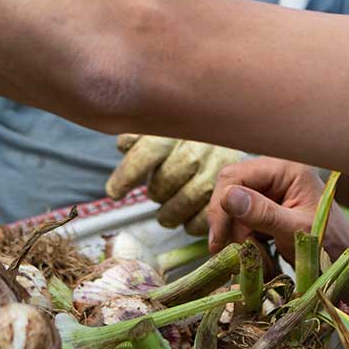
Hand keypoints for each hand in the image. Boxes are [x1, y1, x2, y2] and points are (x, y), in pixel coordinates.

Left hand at [105, 134, 243, 235]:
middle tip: (156, 195)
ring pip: (189, 197)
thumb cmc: (187, 134)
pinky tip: (187, 221)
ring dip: (172, 213)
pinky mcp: (233, 187)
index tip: (115, 193)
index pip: (149, 151)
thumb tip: (124, 145)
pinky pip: (210, 213)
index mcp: (179, 127)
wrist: (231, 127)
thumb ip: (139, 134)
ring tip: (166, 215)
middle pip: (168, 178)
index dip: (128, 175)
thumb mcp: (162, 125)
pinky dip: (194, 223)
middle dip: (157, 192)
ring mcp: (219, 165)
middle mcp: (201, 144)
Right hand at [207, 156, 348, 263]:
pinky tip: (256, 253)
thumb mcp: (296, 232)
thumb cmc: (331, 247)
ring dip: (236, 233)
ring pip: (234, 204)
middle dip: (228, 221)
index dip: (222, 206)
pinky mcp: (270, 205)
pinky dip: (243, 237)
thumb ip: (263, 213)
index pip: (236, 176)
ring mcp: (273, 188)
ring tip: (252, 256)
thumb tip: (227, 195)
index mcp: (287, 168)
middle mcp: (278, 172)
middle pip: (231, 187)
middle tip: (232, 251)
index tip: (219, 241)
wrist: (348, 265)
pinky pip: (243, 216)